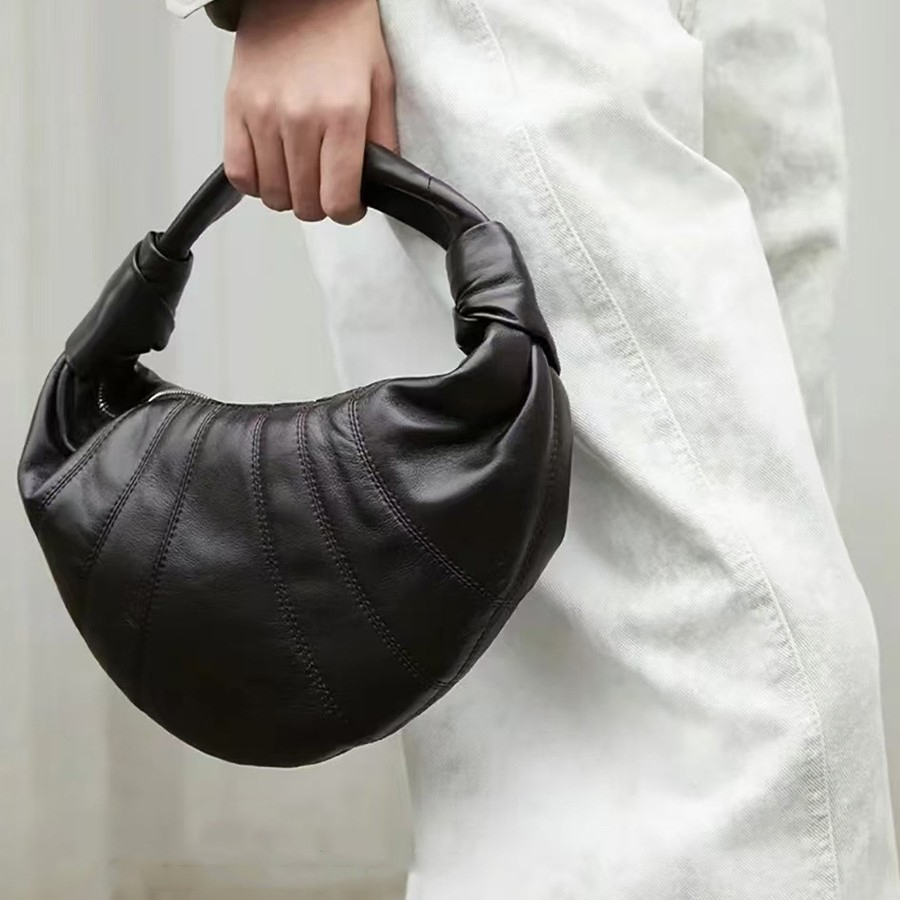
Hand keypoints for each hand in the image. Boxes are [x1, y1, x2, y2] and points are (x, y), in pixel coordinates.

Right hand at [223, 0, 397, 224]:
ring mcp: (263, 115)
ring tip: (301, 173)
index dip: (347, 213)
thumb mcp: (381, 84)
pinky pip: (239, 173)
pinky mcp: (235, 108)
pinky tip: (272, 169)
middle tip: (326, 185)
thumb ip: (383, 142)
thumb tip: (376, 188)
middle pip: (305, 205)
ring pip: (273, 196)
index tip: (349, 203)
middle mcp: (300, 119)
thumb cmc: (344, 34)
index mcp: (343, 115)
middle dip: (320, 205)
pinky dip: (256, 183)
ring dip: (289, 195)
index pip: (338, 201)